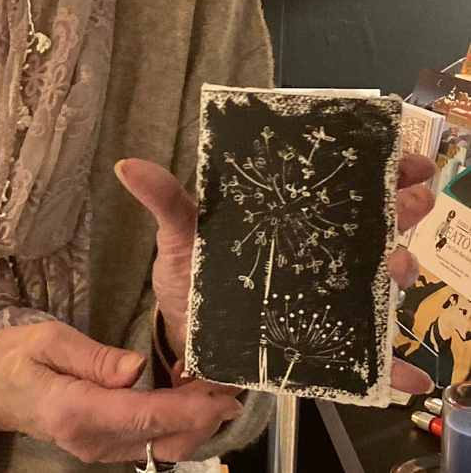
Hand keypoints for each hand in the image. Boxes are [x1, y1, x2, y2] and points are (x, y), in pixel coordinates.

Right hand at [0, 320, 243, 463]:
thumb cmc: (13, 358)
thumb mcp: (47, 339)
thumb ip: (92, 356)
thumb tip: (135, 367)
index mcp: (76, 410)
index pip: (144, 415)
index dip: (189, 410)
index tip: (221, 398)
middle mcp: (91, 441)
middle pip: (160, 436)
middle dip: (201, 417)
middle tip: (231, 388)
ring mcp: (97, 451)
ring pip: (158, 444)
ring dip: (191, 423)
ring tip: (216, 392)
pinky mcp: (102, 448)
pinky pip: (146, 442)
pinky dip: (172, 425)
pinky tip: (187, 402)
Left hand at [115, 152, 437, 395]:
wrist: (184, 337)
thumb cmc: (190, 276)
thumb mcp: (178, 234)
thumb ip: (165, 200)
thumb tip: (127, 165)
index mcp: (288, 219)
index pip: (340, 186)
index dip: (378, 169)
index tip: (403, 158)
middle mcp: (317, 255)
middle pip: (373, 226)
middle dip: (400, 209)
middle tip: (409, 201)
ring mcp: (325, 300)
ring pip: (379, 282)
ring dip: (398, 270)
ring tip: (393, 266)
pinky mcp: (323, 345)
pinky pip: (369, 359)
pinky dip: (393, 370)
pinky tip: (406, 377)